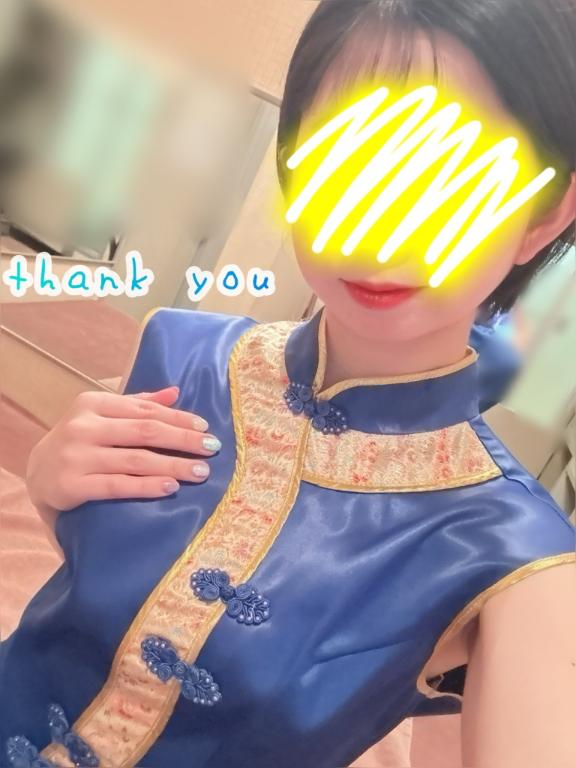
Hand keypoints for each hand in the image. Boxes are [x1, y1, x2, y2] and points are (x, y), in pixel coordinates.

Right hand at [26, 386, 219, 516]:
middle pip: (145, 432)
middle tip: (211, 448)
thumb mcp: (103, 416)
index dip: (178, 418)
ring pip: (136, 460)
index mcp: (93, 403)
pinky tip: (170, 487)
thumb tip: (176, 391)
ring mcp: (77, 456)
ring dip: (173, 465)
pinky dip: (147, 486)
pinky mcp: (72, 485)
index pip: (145, 410)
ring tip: (200, 471)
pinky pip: (118, 485)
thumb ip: (138, 404)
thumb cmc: (81, 440)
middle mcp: (84, 427)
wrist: (38, 472)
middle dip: (183, 439)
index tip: (204, 427)